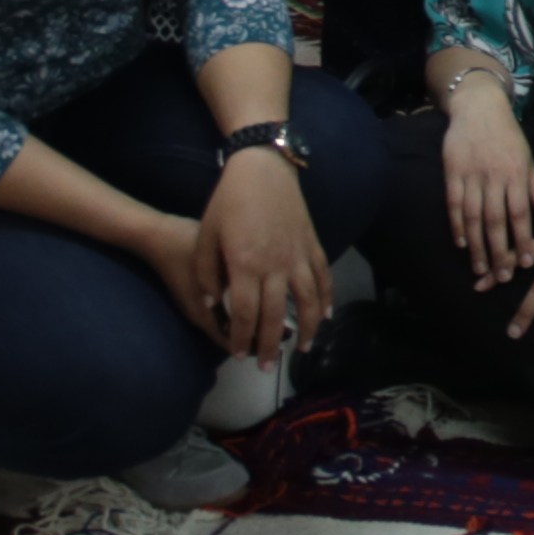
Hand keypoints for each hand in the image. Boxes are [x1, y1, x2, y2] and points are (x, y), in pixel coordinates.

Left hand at [192, 146, 335, 361]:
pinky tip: (327, 316)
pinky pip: (323, 277)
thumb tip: (210, 304)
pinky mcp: (312, 244)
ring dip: (306, 329)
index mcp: (245, 265)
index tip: (237, 355)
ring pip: (308, 302)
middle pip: (275, 315)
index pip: (244, 314)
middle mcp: (275, 265)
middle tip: (266, 367)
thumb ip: (206, 273)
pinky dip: (327, 299)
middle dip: (269, 345)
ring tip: (302, 349)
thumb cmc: (228, 201)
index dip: (240, 338)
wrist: (262, 167)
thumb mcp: (206, 235)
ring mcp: (298, 255)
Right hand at [438, 78, 533, 288]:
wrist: (479, 107)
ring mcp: (471, 174)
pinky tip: (461, 243)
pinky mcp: (452, 172)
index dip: (524, 240)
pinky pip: (454, 203)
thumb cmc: (508, 137)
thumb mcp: (527, 160)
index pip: (521, 214)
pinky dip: (457, 225)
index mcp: (516, 174)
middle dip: (500, 251)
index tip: (526, 263)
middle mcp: (494, 177)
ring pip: (474, 217)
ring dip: (477, 246)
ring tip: (480, 269)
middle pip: (496, 221)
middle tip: (502, 277)